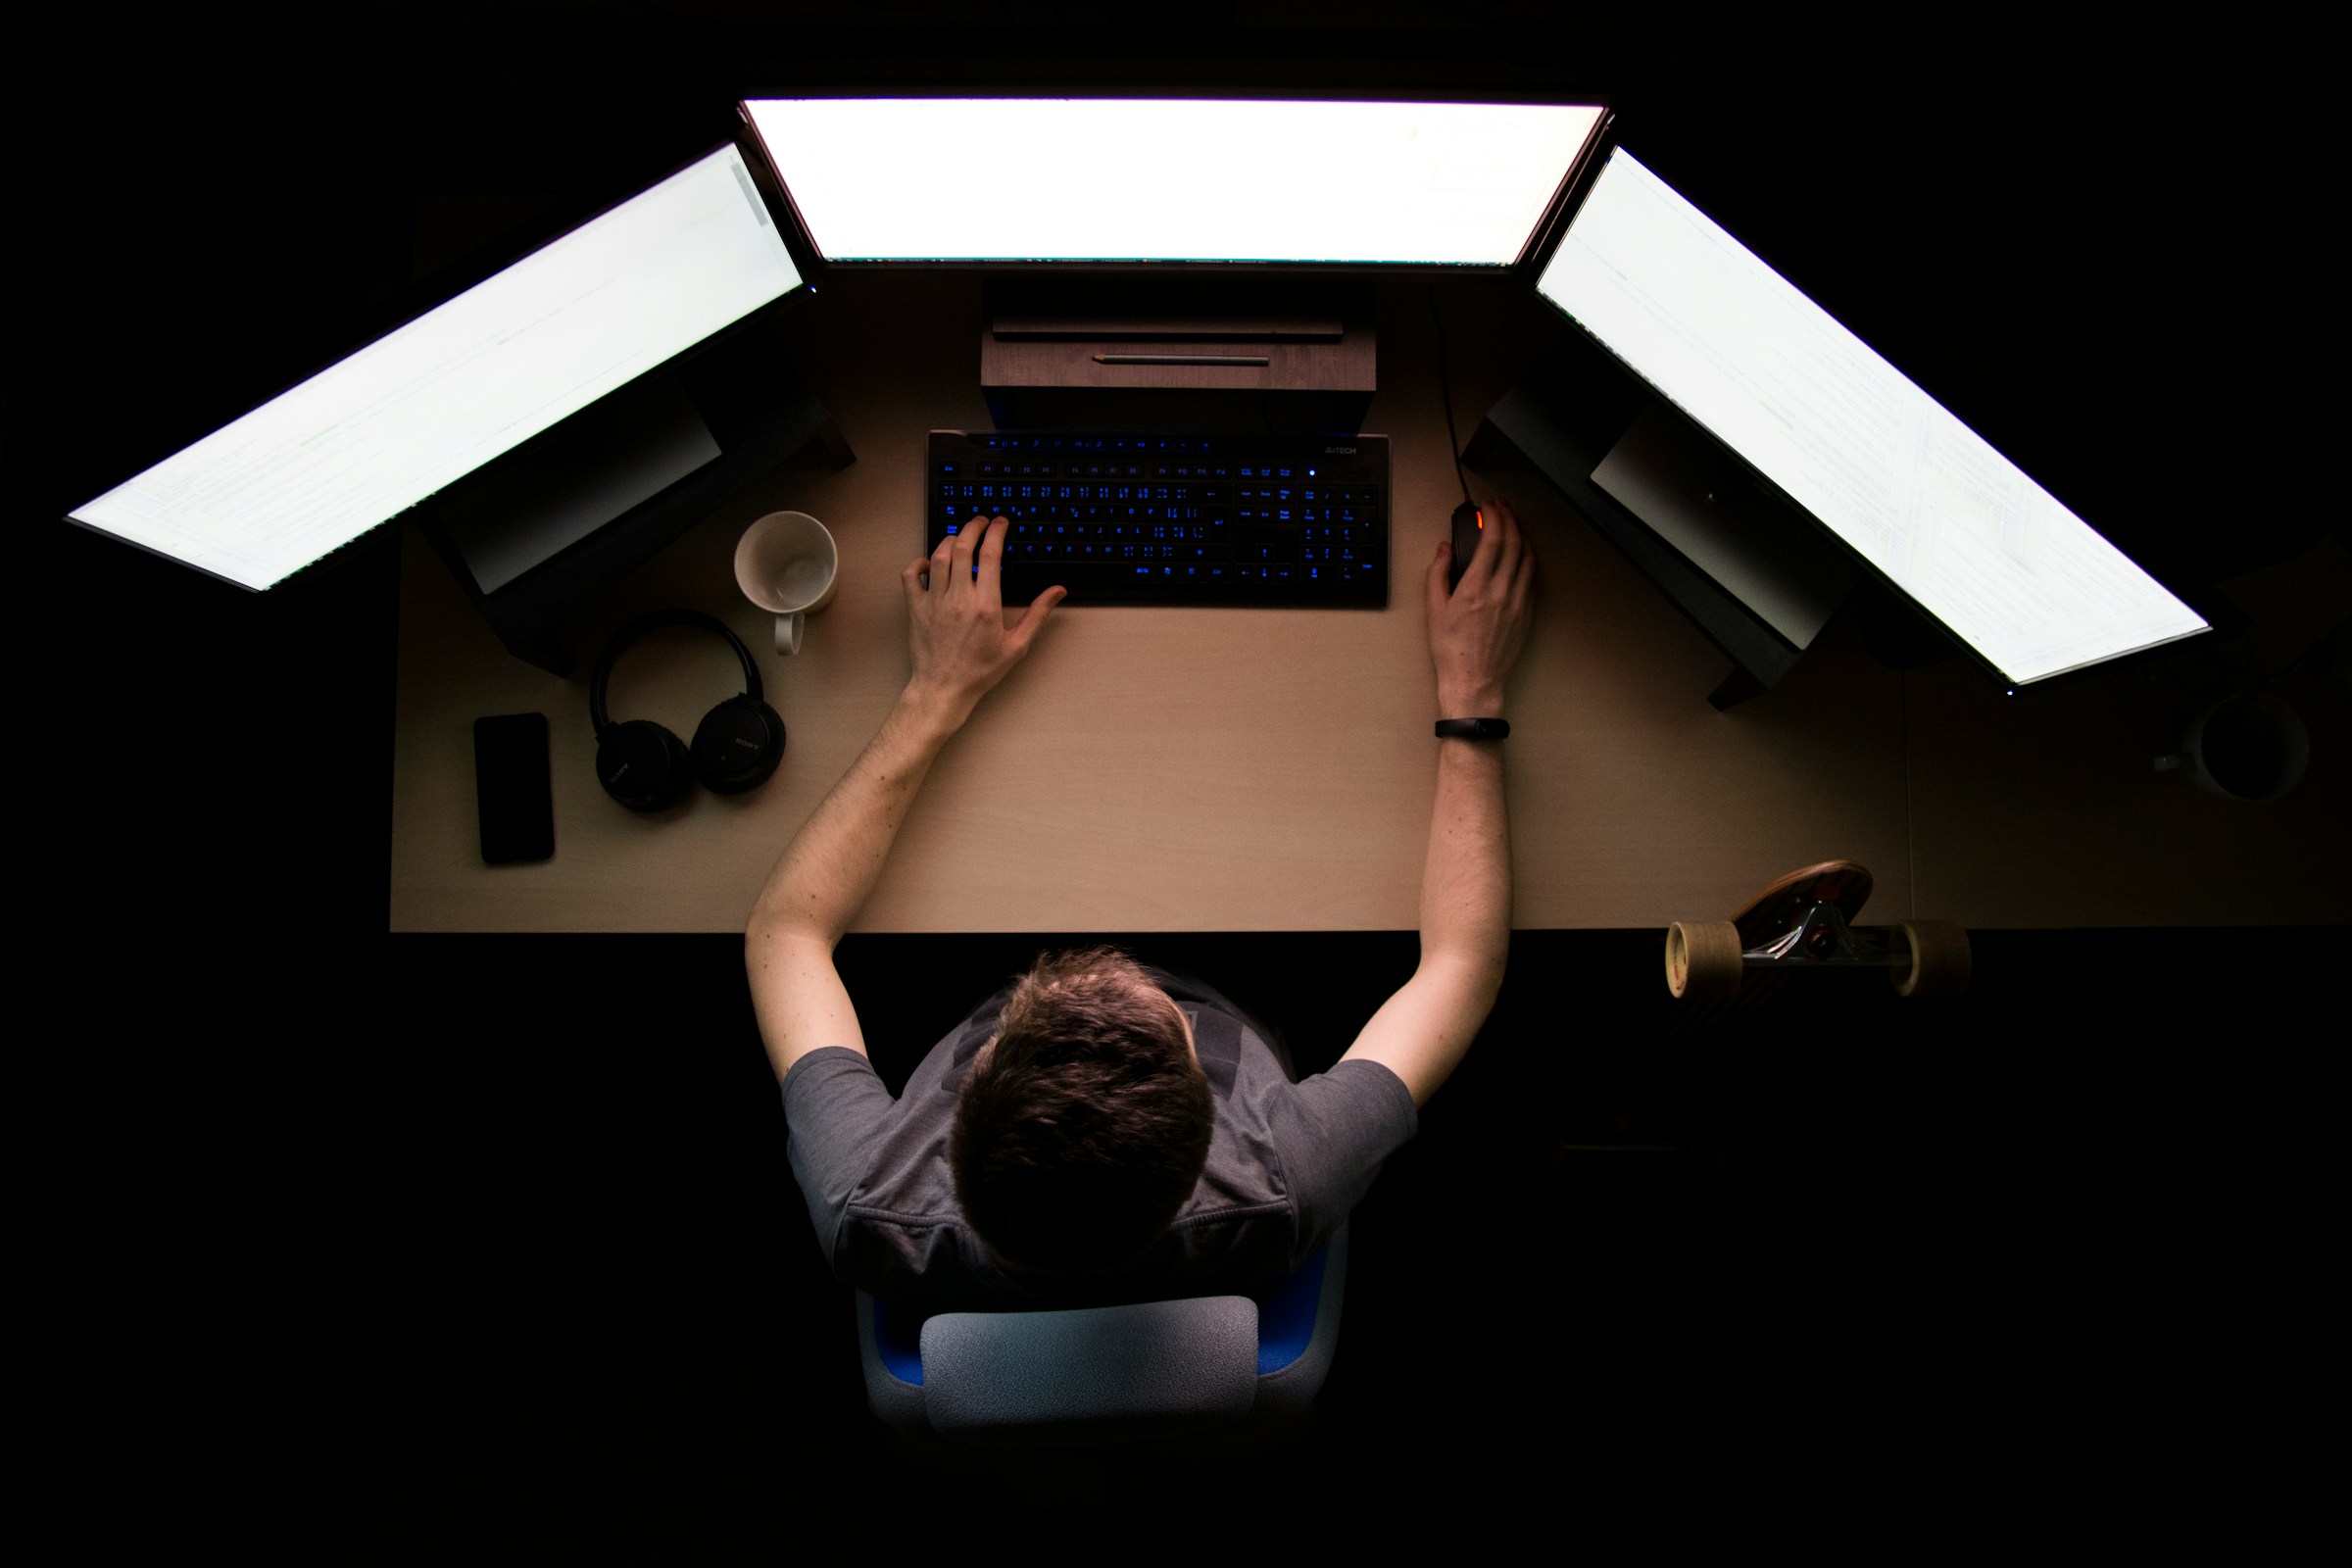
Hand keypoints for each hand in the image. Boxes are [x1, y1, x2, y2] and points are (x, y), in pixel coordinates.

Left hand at [901, 516, 1066, 726]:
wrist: (943, 689)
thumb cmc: (980, 671)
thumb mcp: (1017, 645)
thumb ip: (1037, 614)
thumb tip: (1057, 591)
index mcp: (985, 605)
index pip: (990, 555)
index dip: (996, 532)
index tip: (1000, 523)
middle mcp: (959, 598)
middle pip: (962, 547)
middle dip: (973, 527)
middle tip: (981, 521)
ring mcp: (935, 602)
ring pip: (938, 556)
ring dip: (949, 539)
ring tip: (959, 536)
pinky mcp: (916, 608)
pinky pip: (911, 575)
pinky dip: (919, 562)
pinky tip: (930, 563)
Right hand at [1426, 495, 1534, 715]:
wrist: (1474, 681)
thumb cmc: (1451, 650)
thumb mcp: (1434, 610)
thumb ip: (1437, 574)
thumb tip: (1443, 550)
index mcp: (1475, 588)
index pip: (1492, 540)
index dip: (1494, 517)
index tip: (1489, 507)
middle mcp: (1501, 591)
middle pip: (1514, 543)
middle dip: (1509, 519)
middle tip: (1502, 508)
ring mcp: (1518, 602)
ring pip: (1528, 558)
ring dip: (1522, 536)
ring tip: (1513, 525)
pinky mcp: (1527, 613)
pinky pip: (1532, 578)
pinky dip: (1528, 559)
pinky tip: (1522, 554)